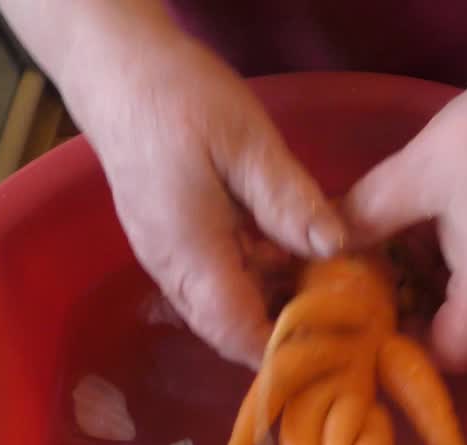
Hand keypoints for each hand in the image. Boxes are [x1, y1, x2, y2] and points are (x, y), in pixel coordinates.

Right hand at [68, 34, 344, 367]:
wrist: (117, 69)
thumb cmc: (179, 100)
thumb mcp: (246, 142)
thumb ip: (287, 200)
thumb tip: (335, 248)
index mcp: (191, 253)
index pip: (237, 331)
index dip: (283, 353)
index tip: (336, 354)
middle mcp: (174, 268)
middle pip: (231, 328)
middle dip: (286, 333)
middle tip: (349, 321)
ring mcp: (169, 256)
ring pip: (226, 306)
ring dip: (275, 304)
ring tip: (335, 290)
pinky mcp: (174, 240)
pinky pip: (219, 279)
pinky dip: (260, 279)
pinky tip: (298, 257)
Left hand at [340, 78, 466, 373]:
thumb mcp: (419, 171)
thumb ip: (368, 215)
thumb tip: (325, 243)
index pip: (451, 357)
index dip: (409, 352)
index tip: (370, 327)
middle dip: (428, 333)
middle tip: (382, 300)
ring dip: (450, 304)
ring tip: (403, 266)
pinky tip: (442, 237)